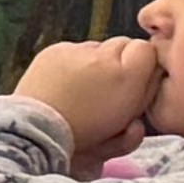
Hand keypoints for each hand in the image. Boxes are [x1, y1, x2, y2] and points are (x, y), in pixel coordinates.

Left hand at [19, 34, 166, 158]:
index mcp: (128, 78)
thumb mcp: (122, 135)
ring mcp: (77, 51)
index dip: (143, 63)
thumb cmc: (81, 139)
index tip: (136, 79)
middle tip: (111, 84)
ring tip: (85, 86)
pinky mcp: (55, 49)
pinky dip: (74, 61)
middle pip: (123, 43)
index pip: (147, 48)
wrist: (36, 130)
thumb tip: (147, 96)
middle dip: (121, 60)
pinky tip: (65, 81)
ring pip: (97, 47)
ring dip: (97, 61)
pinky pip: (73, 49)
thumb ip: (142, 110)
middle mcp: (104, 58)